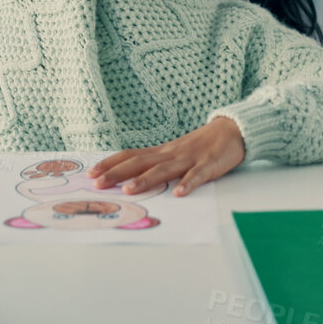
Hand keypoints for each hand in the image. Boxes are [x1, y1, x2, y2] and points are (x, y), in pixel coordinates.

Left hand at [89, 116, 245, 196]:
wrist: (231, 129)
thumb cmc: (200, 145)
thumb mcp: (174, 152)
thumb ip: (156, 163)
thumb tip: (132, 177)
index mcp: (161, 152)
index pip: (130, 155)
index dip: (110, 163)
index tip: (91, 173)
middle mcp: (171, 154)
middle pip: (140, 162)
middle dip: (117, 173)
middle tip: (98, 184)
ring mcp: (189, 159)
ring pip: (164, 169)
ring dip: (146, 179)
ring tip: (129, 190)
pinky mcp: (209, 165)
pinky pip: (197, 175)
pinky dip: (188, 184)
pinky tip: (179, 193)